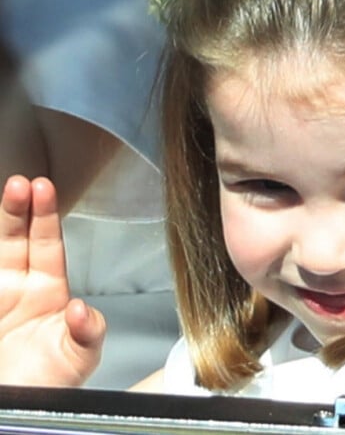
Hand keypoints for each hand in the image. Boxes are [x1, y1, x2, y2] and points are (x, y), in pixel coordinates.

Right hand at [0, 175, 104, 385]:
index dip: (45, 216)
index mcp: (47, 292)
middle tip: (22, 183)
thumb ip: (88, 331)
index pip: (48, 244)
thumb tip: (82, 308)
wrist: (19, 408)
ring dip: (3, 221)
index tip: (43, 188)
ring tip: (9, 191)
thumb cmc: (51, 383)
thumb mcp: (79, 357)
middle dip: (20, 209)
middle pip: (18, 239)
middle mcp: (19, 288)